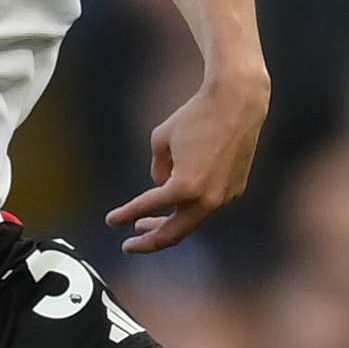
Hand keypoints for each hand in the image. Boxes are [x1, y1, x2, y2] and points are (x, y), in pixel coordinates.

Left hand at [106, 69, 267, 253]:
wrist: (238, 102)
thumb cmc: (195, 116)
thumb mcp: (161, 140)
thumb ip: (157, 170)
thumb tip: (161, 187)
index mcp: (185, 187)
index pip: (146, 207)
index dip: (125, 216)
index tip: (110, 221)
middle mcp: (207, 199)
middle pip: (173, 234)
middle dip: (148, 242)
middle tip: (128, 245)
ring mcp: (224, 198)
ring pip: (191, 222)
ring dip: (168, 224)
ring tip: (144, 224)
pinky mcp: (234, 190)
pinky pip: (206, 206)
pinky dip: (188, 208)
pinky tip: (175, 203)